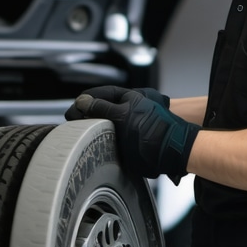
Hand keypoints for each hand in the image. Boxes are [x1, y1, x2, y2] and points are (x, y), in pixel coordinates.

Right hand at [65, 89, 199, 184]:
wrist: (173, 151)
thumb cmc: (152, 129)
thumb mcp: (122, 115)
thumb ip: (102, 108)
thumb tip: (82, 101)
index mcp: (129, 98)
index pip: (101, 94)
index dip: (85, 101)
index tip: (72, 111)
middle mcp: (131, 109)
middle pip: (104, 109)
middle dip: (88, 115)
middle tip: (73, 124)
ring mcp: (133, 124)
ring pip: (108, 124)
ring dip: (95, 129)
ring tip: (81, 136)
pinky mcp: (134, 140)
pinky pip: (114, 137)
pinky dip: (104, 140)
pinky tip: (97, 146)